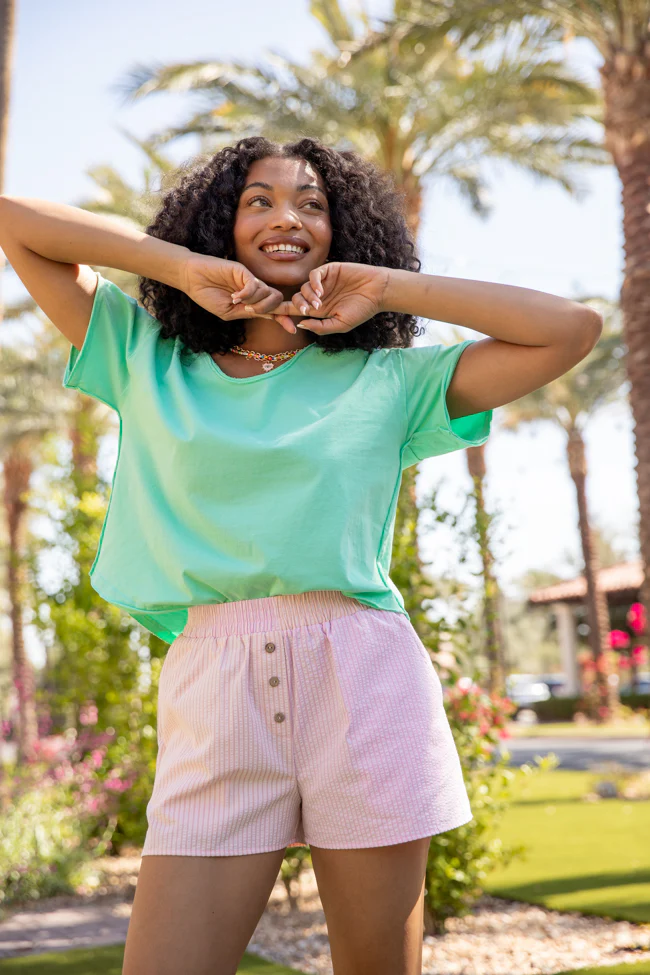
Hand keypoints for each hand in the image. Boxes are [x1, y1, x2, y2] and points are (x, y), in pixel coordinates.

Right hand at [181, 255, 295, 333]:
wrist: (192, 279)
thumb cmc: (208, 296)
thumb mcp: (229, 312)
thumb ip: (247, 313)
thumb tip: (267, 315)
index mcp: (252, 302)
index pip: (274, 310)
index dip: (285, 318)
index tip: (292, 330)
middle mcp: (255, 291)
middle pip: (277, 300)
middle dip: (270, 309)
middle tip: (251, 310)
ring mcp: (249, 280)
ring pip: (267, 293)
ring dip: (255, 302)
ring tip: (237, 302)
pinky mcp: (243, 271)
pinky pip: (255, 285)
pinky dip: (247, 294)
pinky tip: (234, 297)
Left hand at [272, 262, 390, 334]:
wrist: (378, 292)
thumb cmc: (362, 310)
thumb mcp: (341, 325)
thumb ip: (320, 327)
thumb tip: (300, 324)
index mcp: (320, 311)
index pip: (295, 311)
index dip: (281, 312)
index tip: (268, 313)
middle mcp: (319, 296)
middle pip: (296, 300)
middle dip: (297, 306)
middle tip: (309, 311)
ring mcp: (323, 283)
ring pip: (303, 288)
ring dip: (308, 297)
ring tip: (320, 303)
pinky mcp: (329, 270)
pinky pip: (313, 275)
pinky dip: (313, 283)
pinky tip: (321, 291)